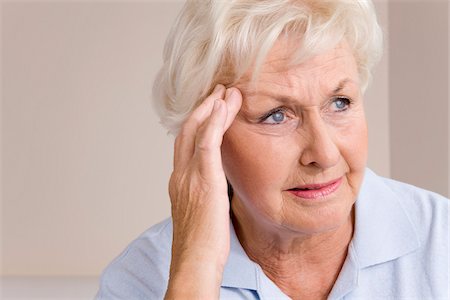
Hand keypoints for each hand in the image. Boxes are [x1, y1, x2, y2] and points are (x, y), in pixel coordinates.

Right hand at [165, 85, 242, 298]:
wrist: (195, 263)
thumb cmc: (202, 246)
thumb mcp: (201, 214)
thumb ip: (206, 195)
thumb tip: (218, 189)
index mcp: (180, 183)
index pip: (186, 144)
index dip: (198, 123)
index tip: (212, 109)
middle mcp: (180, 175)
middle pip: (188, 131)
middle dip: (203, 108)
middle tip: (218, 91)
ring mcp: (189, 175)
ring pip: (197, 130)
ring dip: (212, 107)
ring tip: (226, 91)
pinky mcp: (203, 179)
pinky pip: (207, 141)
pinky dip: (215, 120)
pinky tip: (224, 105)